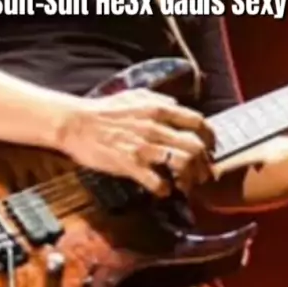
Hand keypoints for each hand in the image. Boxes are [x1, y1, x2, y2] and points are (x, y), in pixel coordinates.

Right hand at [60, 88, 214, 195]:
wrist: (76, 123)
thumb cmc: (104, 109)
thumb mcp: (135, 95)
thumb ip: (158, 99)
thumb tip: (176, 106)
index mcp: (159, 109)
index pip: (198, 122)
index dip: (209, 137)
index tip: (211, 148)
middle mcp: (156, 127)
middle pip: (196, 146)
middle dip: (204, 163)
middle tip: (202, 173)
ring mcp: (144, 147)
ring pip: (182, 163)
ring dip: (188, 178)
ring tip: (185, 185)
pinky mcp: (130, 164)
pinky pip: (157, 182)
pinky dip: (165, 190)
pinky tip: (162, 191)